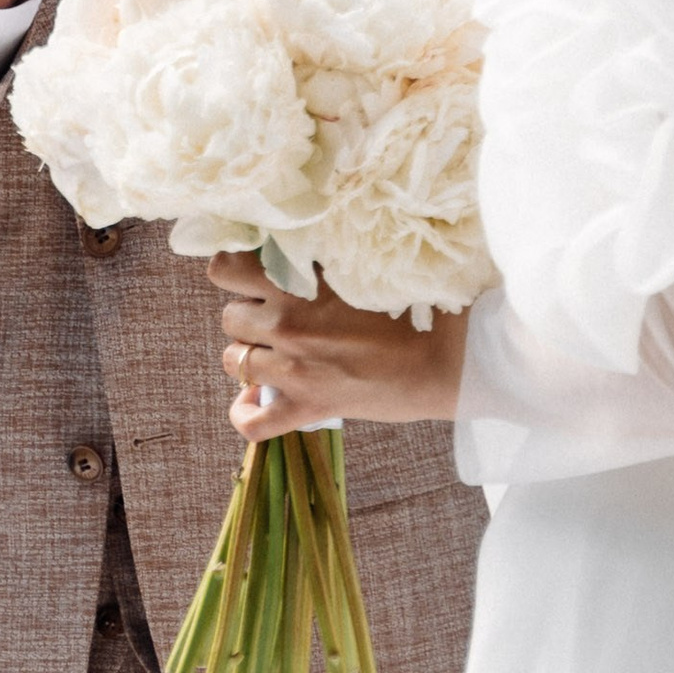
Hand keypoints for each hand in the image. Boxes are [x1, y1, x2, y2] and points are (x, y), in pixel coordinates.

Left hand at [212, 253, 467, 435]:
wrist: (449, 354)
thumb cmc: (416, 301)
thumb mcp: (361, 263)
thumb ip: (318, 258)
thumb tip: (287, 250)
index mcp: (297, 282)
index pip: (225, 269)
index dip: (235, 272)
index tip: (255, 277)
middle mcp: (286, 323)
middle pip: (229, 316)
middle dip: (249, 315)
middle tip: (280, 316)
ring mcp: (293, 369)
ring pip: (233, 360)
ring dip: (250, 355)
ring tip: (278, 352)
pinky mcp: (308, 407)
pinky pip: (250, 421)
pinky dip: (245, 412)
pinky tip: (256, 401)